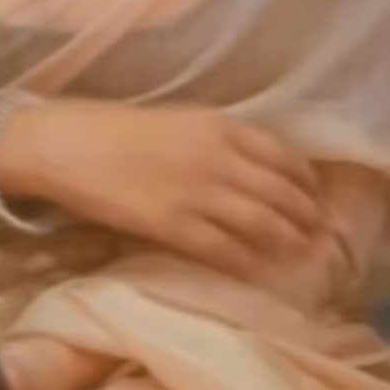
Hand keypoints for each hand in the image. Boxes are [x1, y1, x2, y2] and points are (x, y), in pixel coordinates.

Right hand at [0, 101, 324, 279]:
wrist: (72, 145)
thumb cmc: (121, 128)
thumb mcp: (181, 120)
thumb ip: (219, 139)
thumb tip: (256, 166)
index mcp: (220, 125)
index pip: (282, 155)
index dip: (306, 180)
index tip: (316, 194)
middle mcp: (218, 157)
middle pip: (279, 192)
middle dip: (304, 214)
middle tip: (317, 231)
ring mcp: (197, 194)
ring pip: (261, 223)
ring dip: (286, 240)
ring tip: (299, 251)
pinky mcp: (174, 227)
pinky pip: (224, 250)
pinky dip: (248, 261)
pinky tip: (257, 269)